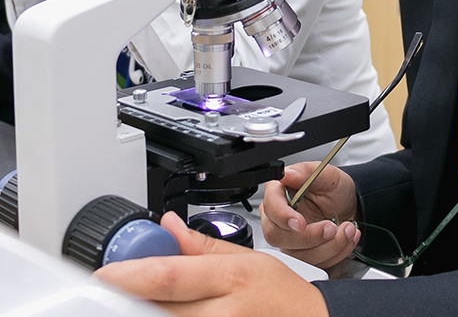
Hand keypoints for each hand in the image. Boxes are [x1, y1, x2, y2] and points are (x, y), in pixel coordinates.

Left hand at [95, 211, 328, 316]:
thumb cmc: (280, 294)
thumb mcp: (246, 257)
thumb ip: (200, 245)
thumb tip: (167, 224)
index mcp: (229, 277)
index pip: (169, 276)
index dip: (128, 275)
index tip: (102, 273)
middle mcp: (222, 312)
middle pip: (157, 310)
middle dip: (126, 301)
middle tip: (106, 293)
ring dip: (143, 311)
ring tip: (135, 301)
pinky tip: (159, 310)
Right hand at [260, 163, 360, 268]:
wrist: (349, 207)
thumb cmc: (335, 189)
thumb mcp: (327, 174)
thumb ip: (305, 172)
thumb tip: (286, 174)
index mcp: (279, 191)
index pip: (270, 205)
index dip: (283, 216)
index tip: (301, 223)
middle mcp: (278, 215)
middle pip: (277, 235)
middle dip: (310, 237)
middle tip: (332, 227)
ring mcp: (286, 237)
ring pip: (295, 254)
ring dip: (327, 246)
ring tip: (346, 230)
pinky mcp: (299, 253)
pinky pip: (310, 262)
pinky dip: (332, 253)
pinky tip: (344, 238)